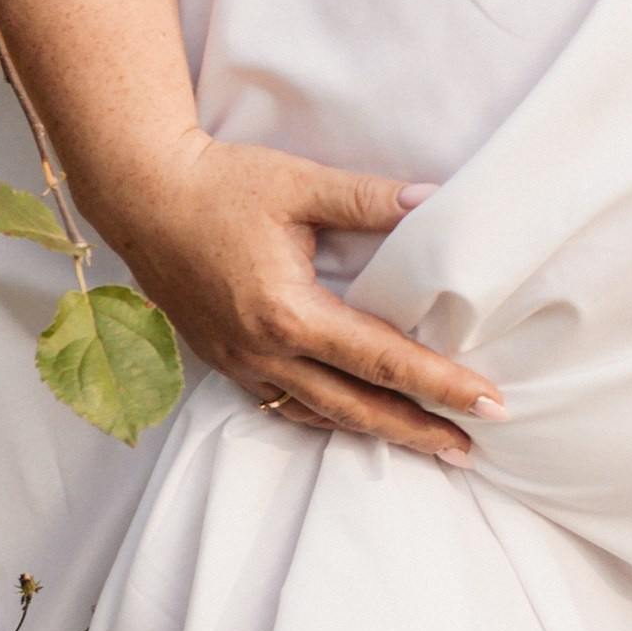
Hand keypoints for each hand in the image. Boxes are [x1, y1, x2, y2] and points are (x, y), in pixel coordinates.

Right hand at [93, 133, 501, 459]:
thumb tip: (434, 200)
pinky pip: (286, 405)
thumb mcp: (301, 184)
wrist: (143, 198)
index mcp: (290, 313)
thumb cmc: (222, 185)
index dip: (440, 383)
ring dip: (377, 431)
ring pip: (320, 415)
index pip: (383, 360)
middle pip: (356, 407)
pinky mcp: (227, 360)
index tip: (488, 401)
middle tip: (473, 447)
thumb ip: (369, 198)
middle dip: (419, 429)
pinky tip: (356, 419)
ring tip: (428, 443)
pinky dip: (329, 418)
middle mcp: (265, 352)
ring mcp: (242, 364)